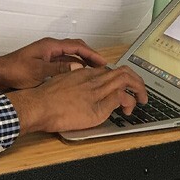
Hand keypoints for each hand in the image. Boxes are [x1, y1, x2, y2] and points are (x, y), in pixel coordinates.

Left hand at [0, 38, 106, 88]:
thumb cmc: (15, 70)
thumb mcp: (39, 71)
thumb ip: (59, 69)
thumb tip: (77, 67)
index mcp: (50, 46)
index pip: (77, 46)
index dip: (92, 54)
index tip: (103, 61)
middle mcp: (50, 47)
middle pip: (75, 48)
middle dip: (90, 56)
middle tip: (102, 66)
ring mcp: (47, 54)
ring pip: (70, 55)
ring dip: (82, 61)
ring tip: (94, 71)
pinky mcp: (44, 62)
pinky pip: (63, 61)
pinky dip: (72, 66)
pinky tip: (77, 75)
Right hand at [7, 64, 147, 134]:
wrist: (37, 106)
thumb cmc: (43, 100)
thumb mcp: (60, 86)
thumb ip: (73, 85)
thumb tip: (80, 93)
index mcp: (82, 73)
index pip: (109, 70)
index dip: (122, 76)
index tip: (125, 85)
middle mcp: (92, 78)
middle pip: (122, 72)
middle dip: (137, 81)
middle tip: (141, 92)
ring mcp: (96, 90)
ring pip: (126, 81)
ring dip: (138, 90)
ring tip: (141, 100)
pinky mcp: (98, 105)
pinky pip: (120, 97)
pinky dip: (129, 102)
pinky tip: (127, 110)